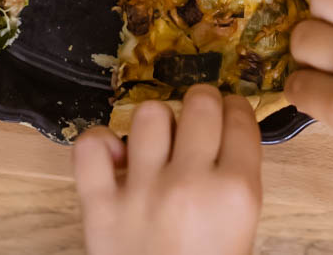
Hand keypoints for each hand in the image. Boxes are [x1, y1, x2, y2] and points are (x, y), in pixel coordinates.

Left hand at [74, 85, 261, 254]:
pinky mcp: (100, 207)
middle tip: (196, 126)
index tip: (228, 116)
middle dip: (201, 106)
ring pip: (149, 113)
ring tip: (158, 147)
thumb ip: (235, 179)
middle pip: (199, 103)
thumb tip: (223, 126)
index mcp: (236, 193)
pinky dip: (100, 145)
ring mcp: (142, 192)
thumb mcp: (241, 229)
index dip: (234, 110)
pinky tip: (116, 160)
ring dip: (156, 124)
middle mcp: (190, 184)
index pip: (240, 117)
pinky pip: (92, 146)